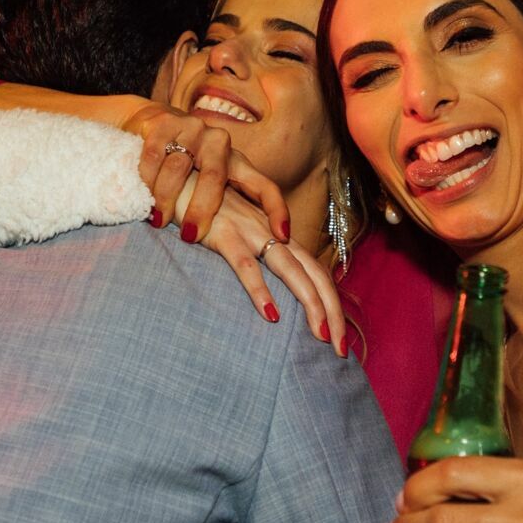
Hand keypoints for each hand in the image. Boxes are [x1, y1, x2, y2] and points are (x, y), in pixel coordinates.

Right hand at [125, 104, 290, 245]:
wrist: (153, 123)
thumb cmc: (186, 165)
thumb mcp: (212, 184)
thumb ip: (231, 209)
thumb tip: (255, 249)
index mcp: (239, 162)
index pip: (266, 186)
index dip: (276, 210)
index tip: (282, 237)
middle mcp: (220, 143)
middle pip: (214, 178)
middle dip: (201, 210)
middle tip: (190, 236)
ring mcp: (193, 130)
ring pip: (178, 167)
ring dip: (166, 197)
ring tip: (158, 221)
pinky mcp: (164, 123)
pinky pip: (154, 156)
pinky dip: (147, 179)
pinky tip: (143, 195)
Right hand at [181, 181, 345, 353]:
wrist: (181, 174)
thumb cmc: (209, 208)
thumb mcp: (240, 233)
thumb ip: (260, 255)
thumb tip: (273, 292)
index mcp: (279, 235)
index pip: (317, 272)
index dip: (332, 303)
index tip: (339, 336)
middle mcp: (272, 233)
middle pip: (314, 274)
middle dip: (332, 312)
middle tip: (341, 349)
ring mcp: (249, 232)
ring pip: (290, 270)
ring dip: (310, 304)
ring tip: (321, 335)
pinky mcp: (223, 234)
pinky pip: (246, 266)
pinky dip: (260, 291)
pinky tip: (271, 315)